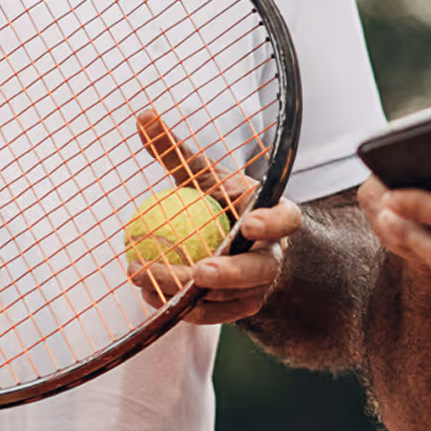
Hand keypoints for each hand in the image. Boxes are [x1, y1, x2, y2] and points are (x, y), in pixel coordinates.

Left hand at [132, 109, 299, 324]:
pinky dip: (182, 309)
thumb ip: (178, 153)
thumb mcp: (205, 176)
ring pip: (230, 298)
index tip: (248, 222)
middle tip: (199, 271)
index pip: (286, 219)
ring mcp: (259, 287)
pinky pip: (212, 315)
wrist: (241, 243)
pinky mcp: (240, 310)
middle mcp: (273, 255)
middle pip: (258, 270)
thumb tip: (143, 115)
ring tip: (147, 279)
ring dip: (189, 293)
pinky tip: (149, 297)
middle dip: (231, 273)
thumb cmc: (223, 202)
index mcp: (276, 216)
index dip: (272, 223)